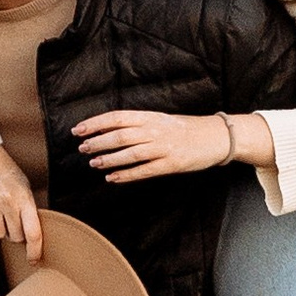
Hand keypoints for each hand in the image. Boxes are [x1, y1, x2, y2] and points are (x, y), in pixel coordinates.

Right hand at [0, 144, 43, 258]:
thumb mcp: (24, 186)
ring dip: (0, 229)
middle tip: (13, 219)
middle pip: (15, 237)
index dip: (35, 251)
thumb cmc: (5, 171)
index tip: (34, 260)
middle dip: (16, 233)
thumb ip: (27, 208)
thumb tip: (30, 235)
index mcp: (24, 198)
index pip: (33, 232)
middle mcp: (7, 203)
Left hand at [72, 108, 234, 183]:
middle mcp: (155, 130)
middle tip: (82, 148)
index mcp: (151, 117)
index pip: (117, 117)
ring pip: (130, 153)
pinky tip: (113, 178)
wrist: (217, 136)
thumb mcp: (162, 119)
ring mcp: (163, 148)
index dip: (96, 123)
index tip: (79, 129)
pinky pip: (144, 170)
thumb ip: (139, 124)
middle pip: (120, 135)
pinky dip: (126, 175)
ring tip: (94, 163)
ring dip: (109, 159)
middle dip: (98, 142)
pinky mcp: (171, 164)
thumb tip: (110, 129)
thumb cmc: (187, 128)